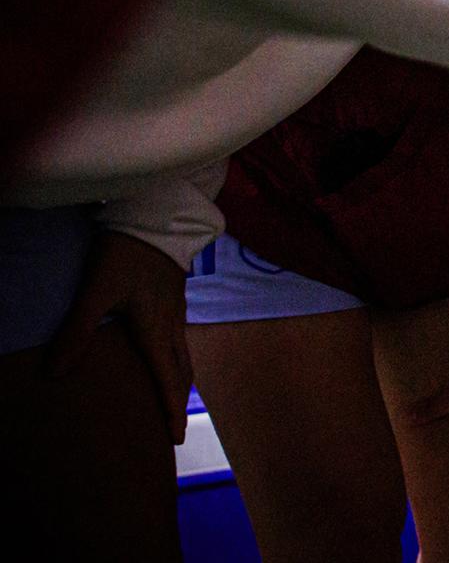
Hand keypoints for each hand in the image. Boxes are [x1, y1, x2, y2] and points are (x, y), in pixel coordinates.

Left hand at [46, 231, 192, 442]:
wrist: (156, 219)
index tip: (173, 438)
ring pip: (183, 355)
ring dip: (179, 381)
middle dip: (178, 401)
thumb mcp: (96, 291)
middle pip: (181, 371)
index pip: (166, 379)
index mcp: (155, 330)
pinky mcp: (174, 298)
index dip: (170, 409)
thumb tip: (55, 375)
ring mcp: (177, 311)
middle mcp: (171, 325)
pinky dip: (177, 359)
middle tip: (174, 428)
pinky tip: (166, 355)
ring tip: (173, 398)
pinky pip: (180, 339)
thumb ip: (77, 331)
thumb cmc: (126, 254)